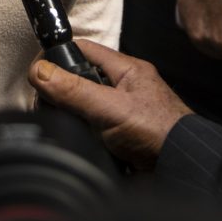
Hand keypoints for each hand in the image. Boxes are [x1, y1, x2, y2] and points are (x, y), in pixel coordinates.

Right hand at [27, 38, 190, 169]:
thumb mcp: (108, 108)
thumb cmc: (160, 133)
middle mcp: (126, 88)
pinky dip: (85, 136)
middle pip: (82, 80)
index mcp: (127, 70)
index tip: (38, 70)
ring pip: (87, 107)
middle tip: (50, 104)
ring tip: (69, 125)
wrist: (183, 170)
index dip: (60, 56)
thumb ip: (73, 90)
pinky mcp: (123, 137)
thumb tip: (40, 72)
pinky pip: (94, 130)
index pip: (85, 50)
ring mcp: (125, 113)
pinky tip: (82, 142)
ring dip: (76, 117)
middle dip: (65, 92)